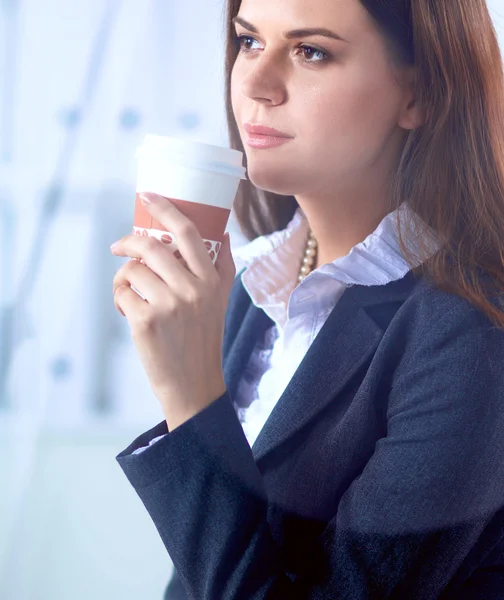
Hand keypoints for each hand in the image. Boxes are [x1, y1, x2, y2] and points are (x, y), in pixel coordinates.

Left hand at [110, 192, 235, 430]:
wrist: (193, 384)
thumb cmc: (204, 338)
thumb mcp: (221, 300)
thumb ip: (222, 266)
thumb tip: (223, 232)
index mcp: (212, 280)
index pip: (188, 232)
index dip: (166, 208)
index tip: (148, 195)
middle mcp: (193, 289)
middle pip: (150, 246)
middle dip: (127, 242)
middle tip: (119, 246)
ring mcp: (168, 305)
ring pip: (132, 270)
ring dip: (124, 278)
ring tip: (131, 294)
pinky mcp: (145, 321)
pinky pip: (121, 292)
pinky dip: (119, 299)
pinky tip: (128, 312)